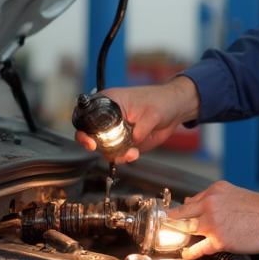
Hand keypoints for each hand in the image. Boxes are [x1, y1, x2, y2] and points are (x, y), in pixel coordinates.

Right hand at [74, 76, 199, 162]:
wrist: (174, 110)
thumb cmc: (161, 102)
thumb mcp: (152, 113)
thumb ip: (141, 128)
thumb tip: (133, 140)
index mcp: (109, 102)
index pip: (87, 115)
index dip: (84, 129)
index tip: (89, 141)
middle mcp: (109, 117)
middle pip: (90, 134)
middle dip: (94, 146)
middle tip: (106, 151)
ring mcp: (116, 130)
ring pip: (104, 147)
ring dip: (114, 154)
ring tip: (132, 152)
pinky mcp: (125, 141)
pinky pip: (117, 153)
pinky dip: (124, 157)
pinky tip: (134, 153)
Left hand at [168, 182, 258, 259]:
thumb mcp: (233, 193)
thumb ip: (213, 199)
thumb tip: (194, 203)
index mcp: (214, 191)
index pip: (189, 201)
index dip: (179, 212)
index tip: (171, 218)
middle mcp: (210, 204)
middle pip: (180, 214)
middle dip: (169, 223)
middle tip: (162, 231)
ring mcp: (213, 223)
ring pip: (185, 229)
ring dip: (177, 236)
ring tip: (171, 242)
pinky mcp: (219, 240)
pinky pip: (198, 248)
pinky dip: (189, 252)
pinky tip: (186, 254)